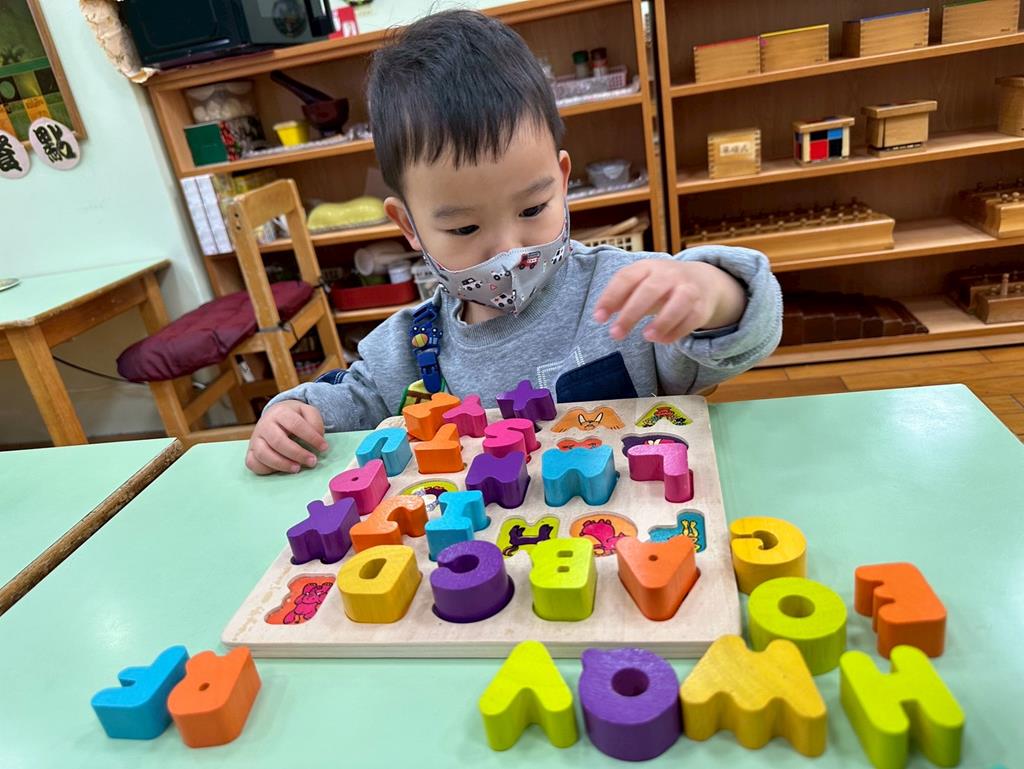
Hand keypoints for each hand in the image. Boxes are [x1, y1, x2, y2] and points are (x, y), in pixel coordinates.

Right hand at [245, 401, 328, 474]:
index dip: (311, 437)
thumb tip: (318, 437)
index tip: (324, 447)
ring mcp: (255, 439)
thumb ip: (315, 421)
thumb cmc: (294, 417)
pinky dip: (265, 469)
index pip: (295, 424)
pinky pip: (252, 463)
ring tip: (297, 468)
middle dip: (297, 454)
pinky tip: (281, 470)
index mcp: (280, 413)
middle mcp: (265, 425)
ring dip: (281, 464)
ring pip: (263, 453)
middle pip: (278, 441)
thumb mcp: (307, 412)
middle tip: (312, 461)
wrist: (274, 416)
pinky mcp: (250, 451)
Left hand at [593, 260, 745, 344]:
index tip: (598, 318)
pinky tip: (660, 340)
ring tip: (646, 337)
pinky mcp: (701, 307)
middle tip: (615, 334)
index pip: (626, 278)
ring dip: (661, 322)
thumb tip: (600, 314)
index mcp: (648, 267)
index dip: (610, 297)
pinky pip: (691, 320)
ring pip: (678, 303)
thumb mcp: (640, 283)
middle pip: (649, 290)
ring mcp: (688, 289)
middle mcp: (669, 275)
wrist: (703, 281)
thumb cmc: (661, 285)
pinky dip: (676, 332)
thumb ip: (621, 296)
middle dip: (631, 313)